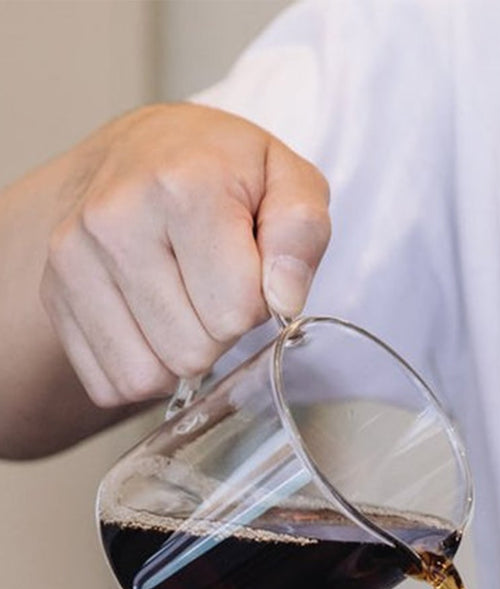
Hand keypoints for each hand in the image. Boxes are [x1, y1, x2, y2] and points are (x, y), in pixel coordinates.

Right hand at [40, 103, 330, 407]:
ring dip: (179, 356)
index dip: (257, 302)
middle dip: (217, 332)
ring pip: (147, 376)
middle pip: (191, 351)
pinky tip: (151, 319)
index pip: (236, 311)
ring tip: (183, 299)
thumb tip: (283, 298)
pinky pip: (111, 384)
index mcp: (181, 185)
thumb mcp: (286, 179)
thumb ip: (302, 233)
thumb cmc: (223, 172)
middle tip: (213, 285)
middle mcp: (113, 219)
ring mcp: (73, 260)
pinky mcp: (54, 297)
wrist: (141, 152)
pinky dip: (142, 367)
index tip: (247, 267)